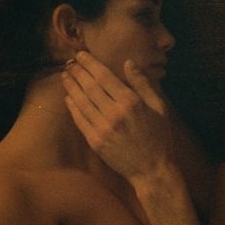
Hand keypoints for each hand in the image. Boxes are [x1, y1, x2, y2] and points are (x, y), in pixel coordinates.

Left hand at [62, 51, 173, 181]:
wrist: (152, 169)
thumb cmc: (159, 136)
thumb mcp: (159, 107)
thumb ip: (143, 84)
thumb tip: (129, 63)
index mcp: (131, 102)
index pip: (105, 77)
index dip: (91, 64)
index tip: (81, 55)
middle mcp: (115, 113)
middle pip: (90, 87)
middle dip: (78, 72)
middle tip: (70, 63)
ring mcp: (103, 128)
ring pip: (82, 102)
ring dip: (71, 87)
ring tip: (65, 76)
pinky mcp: (96, 142)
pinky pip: (80, 120)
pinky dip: (72, 107)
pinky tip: (68, 98)